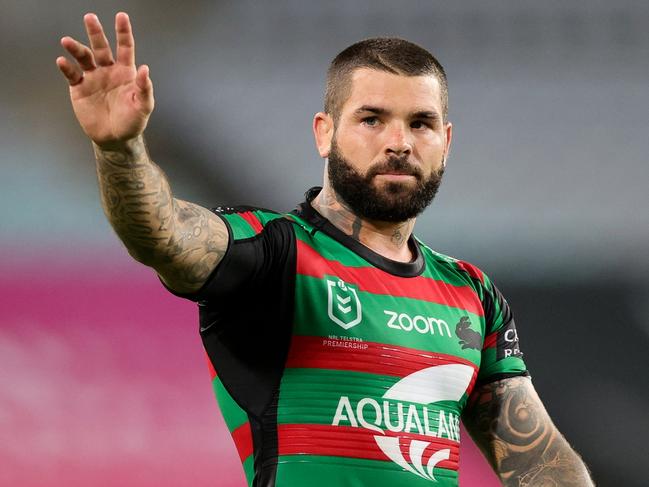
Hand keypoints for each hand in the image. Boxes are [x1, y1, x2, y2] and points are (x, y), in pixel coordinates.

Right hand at [56, 12, 153, 147]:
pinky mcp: (79, 88)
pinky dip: (67, 67)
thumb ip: (144, 88)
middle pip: (101, 47)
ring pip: (83, 57)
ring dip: (76, 48)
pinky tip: (63, 62)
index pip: (125, 48)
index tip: (121, 17)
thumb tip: (146, 69)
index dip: (123, 32)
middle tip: (90, 18)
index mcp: (126, 72)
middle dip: (96, 32)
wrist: (115, 138)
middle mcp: (108, 71)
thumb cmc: (132, 122)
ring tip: (67, 41)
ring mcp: (93, 78)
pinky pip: (72, 74)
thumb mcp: (143, 106)